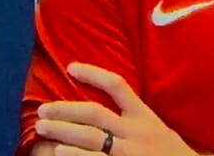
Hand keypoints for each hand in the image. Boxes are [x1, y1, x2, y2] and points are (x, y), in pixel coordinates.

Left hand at [35, 62, 197, 155]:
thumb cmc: (172, 155)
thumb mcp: (158, 130)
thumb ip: (136, 119)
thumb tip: (106, 110)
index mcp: (144, 116)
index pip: (117, 86)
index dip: (93, 74)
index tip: (71, 67)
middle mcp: (135, 132)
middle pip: (93, 113)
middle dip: (64, 110)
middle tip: (42, 111)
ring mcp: (127, 153)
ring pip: (89, 138)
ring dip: (61, 132)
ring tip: (41, 129)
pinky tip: (59, 152)